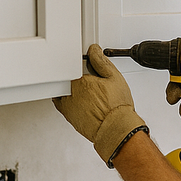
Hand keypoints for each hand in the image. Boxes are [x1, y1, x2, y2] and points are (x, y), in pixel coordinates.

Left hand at [53, 44, 146, 166]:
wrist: (115, 129)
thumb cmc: (117, 107)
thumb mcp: (115, 78)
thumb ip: (101, 62)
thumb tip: (94, 51)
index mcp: (79, 80)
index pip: (73, 66)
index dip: (82, 67)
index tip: (90, 68)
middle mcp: (69, 92)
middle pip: (67, 79)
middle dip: (78, 79)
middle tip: (93, 83)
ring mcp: (66, 105)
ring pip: (63, 92)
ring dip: (72, 90)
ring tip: (90, 94)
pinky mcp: (68, 116)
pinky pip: (63, 104)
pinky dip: (70, 102)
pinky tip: (84, 103)